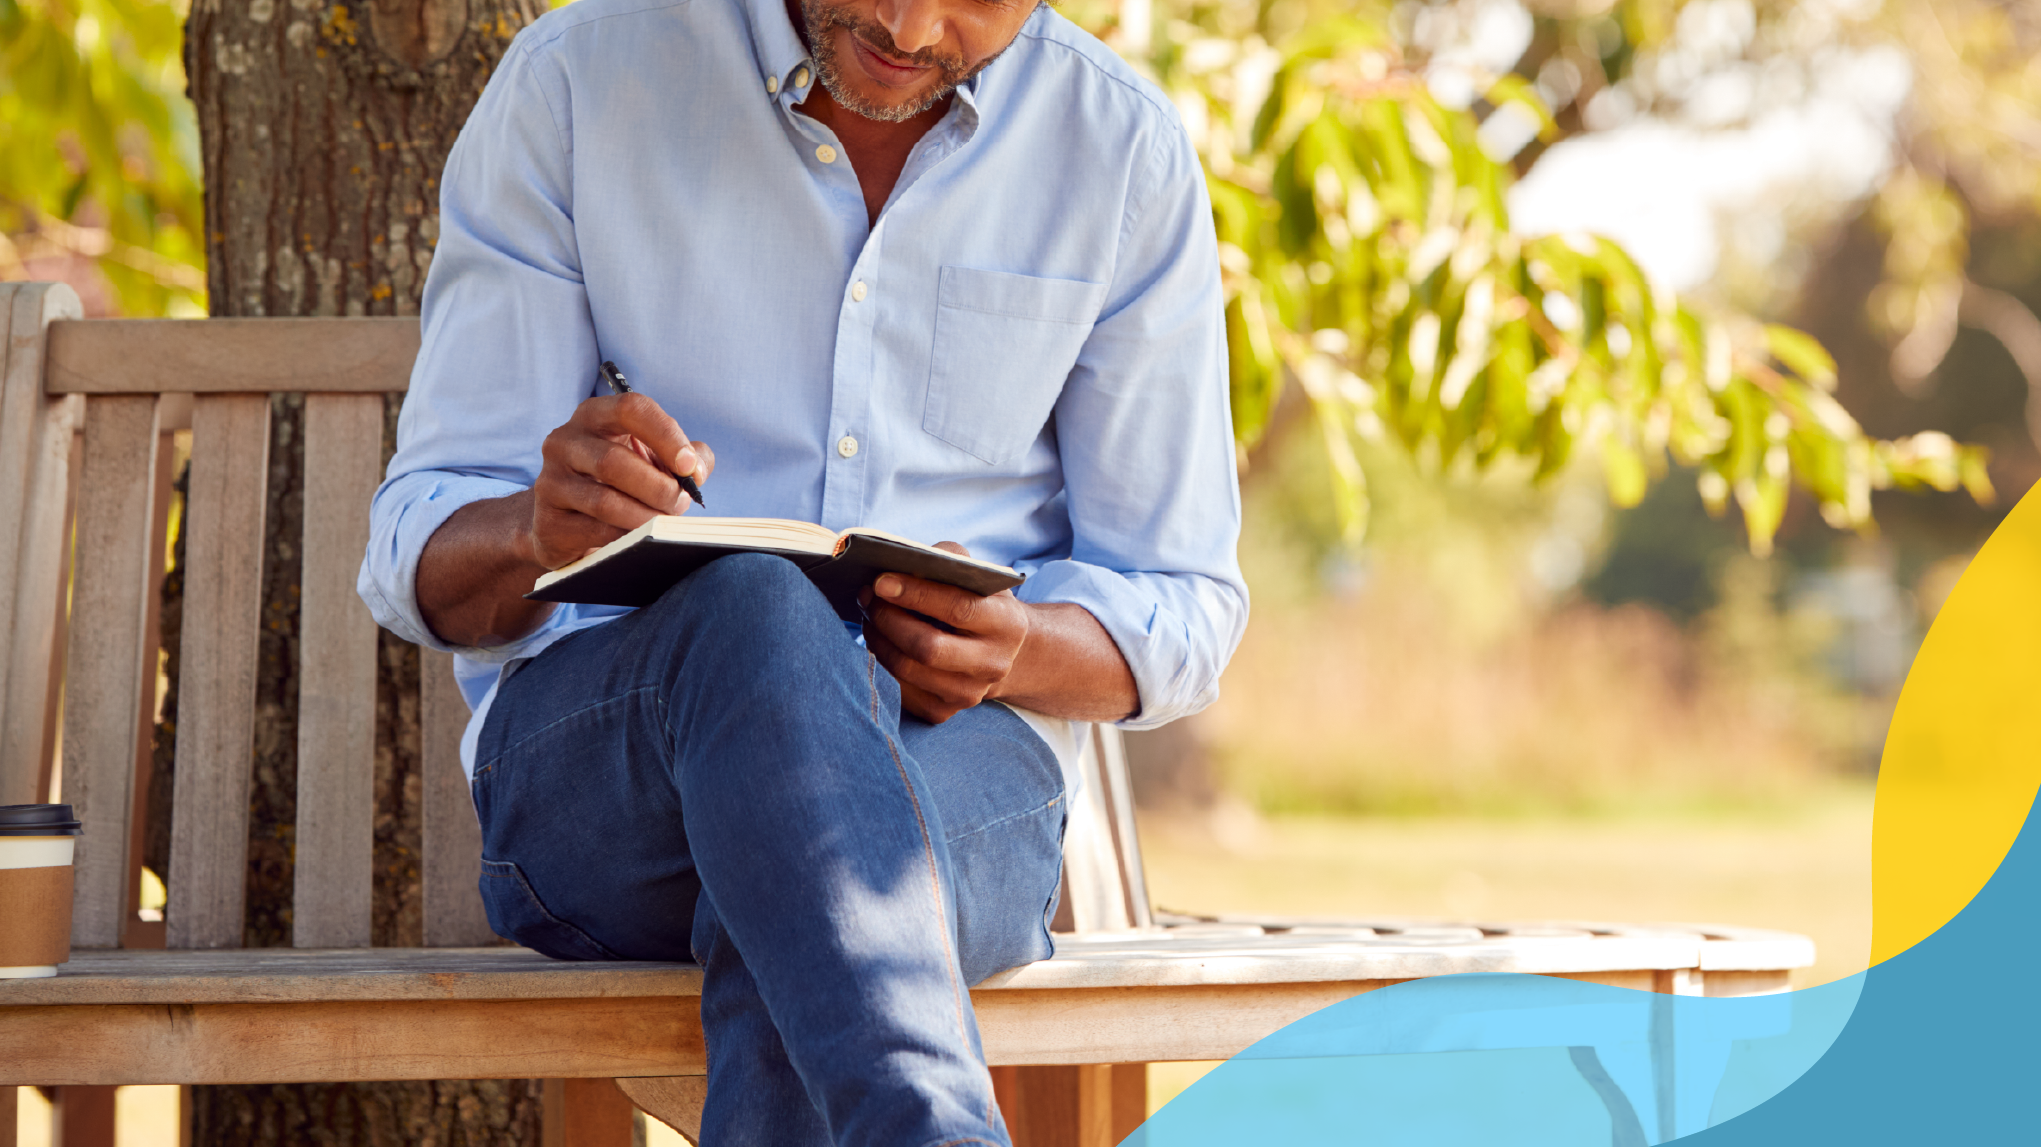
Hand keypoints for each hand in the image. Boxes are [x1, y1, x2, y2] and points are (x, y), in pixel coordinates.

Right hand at [528, 393, 714, 569]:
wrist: (566, 523)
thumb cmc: (621, 483)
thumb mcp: (653, 459)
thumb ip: (687, 456)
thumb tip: (697, 470)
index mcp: (594, 415)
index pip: (631, 408)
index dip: (665, 435)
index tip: (688, 466)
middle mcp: (564, 441)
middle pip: (614, 461)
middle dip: (658, 487)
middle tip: (680, 503)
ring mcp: (550, 481)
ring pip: (605, 501)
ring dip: (645, 515)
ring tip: (664, 522)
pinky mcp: (548, 520)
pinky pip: (595, 531)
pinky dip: (626, 536)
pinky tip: (639, 537)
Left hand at [860, 542, 1031, 723]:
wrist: (1000, 652)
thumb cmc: (980, 603)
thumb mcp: (977, 576)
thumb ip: (948, 560)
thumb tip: (903, 561)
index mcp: (1006, 624)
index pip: (958, 608)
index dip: (915, 594)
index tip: (880, 581)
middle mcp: (993, 664)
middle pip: (928, 647)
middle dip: (889, 619)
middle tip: (867, 597)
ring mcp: (969, 693)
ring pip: (907, 670)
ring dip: (878, 640)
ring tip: (869, 617)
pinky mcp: (943, 711)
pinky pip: (898, 691)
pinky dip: (879, 664)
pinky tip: (879, 642)